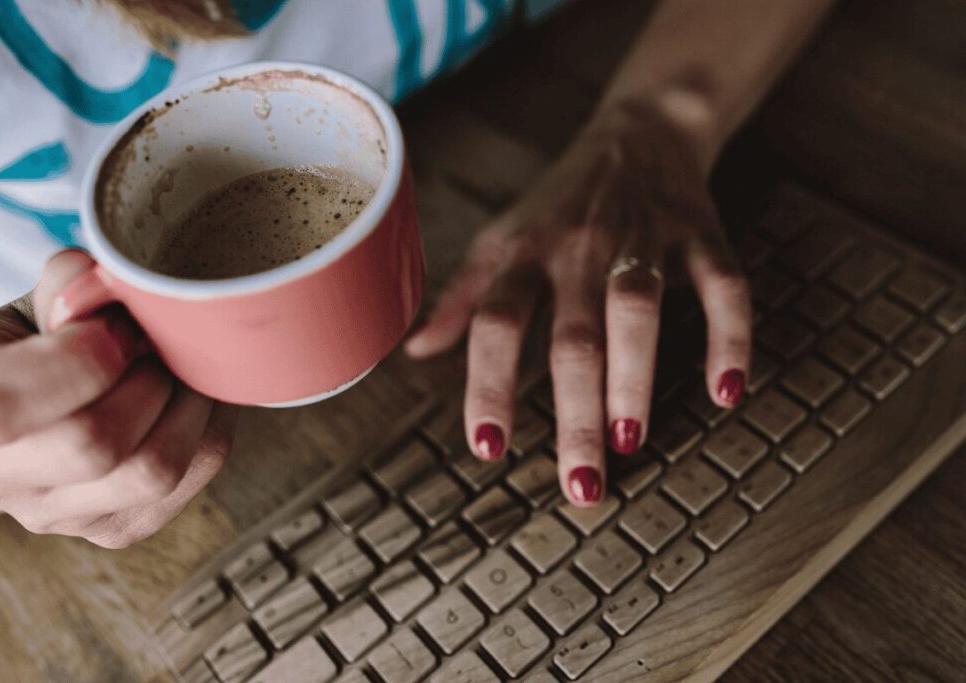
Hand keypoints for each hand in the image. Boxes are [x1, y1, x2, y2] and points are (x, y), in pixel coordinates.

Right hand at [0, 250, 235, 546]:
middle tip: (156, 351)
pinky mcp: (116, 529)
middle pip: (97, 443)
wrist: (6, 431)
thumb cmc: (20, 356)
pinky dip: (208, 430)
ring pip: (154, 473)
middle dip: (148, 382)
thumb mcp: (25, 309)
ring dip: (189, 408)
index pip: (28, 394)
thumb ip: (66, 284)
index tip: (120, 327)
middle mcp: (1, 478)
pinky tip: (190, 401)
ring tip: (180, 374)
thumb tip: (115, 276)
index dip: (96, 349)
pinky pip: (191, 480)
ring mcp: (60, 515)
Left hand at [405, 104, 751, 505]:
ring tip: (630, 443)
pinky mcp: (700, 232)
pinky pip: (722, 285)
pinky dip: (730, 336)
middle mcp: (579, 248)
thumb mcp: (501, 239)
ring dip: (635, 376)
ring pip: (637, 309)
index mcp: (524, 254)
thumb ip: (463, 297)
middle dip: (576, 412)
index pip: (497, 322)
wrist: (639, 131)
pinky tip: (726, 392)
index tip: (488, 449)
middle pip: (573, 335)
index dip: (489, 384)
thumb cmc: (560, 202)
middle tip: (580, 483)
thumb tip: (413, 351)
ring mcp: (642, 238)